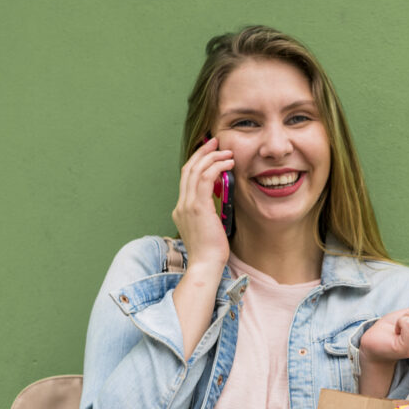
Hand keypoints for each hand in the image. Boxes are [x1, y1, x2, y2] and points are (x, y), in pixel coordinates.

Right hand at [171, 136, 233, 270]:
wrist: (206, 265)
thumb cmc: (212, 253)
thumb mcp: (209, 229)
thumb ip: (210, 213)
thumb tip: (221, 201)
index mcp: (182, 210)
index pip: (187, 179)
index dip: (198, 162)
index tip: (210, 153)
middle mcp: (181, 205)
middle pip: (188, 169)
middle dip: (202, 152)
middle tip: (215, 142)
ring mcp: (187, 205)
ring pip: (195, 170)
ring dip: (211, 157)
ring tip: (226, 151)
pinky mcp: (197, 207)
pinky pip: (203, 178)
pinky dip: (215, 167)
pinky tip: (227, 163)